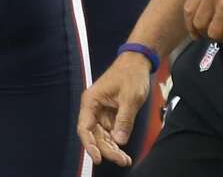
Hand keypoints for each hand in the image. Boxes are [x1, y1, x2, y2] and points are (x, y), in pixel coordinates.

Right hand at [76, 51, 153, 166]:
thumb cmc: (131, 74)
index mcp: (91, 100)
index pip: (84, 127)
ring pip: (102, 136)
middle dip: (106, 149)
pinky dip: (117, 142)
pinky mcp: (111, 114)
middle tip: (121, 160)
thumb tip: (119, 140)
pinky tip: (124, 152)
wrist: (138, 62)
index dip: (89, 145)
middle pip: (94, 135)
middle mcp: (93, 107)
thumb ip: (124, 120)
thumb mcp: (130, 98)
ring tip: (125, 159)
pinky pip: (111, 132)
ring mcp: (102, 112)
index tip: (98, 158)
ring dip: (112, 148)